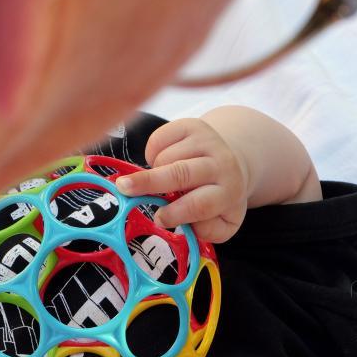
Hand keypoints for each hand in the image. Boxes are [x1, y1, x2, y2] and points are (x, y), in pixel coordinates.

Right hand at [113, 117, 250, 242]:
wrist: (232, 163)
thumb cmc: (220, 198)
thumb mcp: (223, 223)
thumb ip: (206, 231)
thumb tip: (183, 225)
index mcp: (229, 191)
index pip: (200, 204)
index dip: (176, 213)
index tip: (158, 219)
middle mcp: (221, 162)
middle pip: (181, 173)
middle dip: (149, 181)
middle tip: (124, 188)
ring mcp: (206, 140)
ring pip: (165, 157)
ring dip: (155, 172)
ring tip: (164, 181)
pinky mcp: (191, 125)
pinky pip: (159, 138)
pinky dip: (152, 154)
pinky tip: (164, 163)